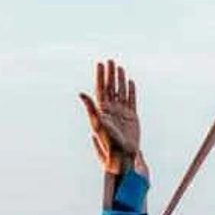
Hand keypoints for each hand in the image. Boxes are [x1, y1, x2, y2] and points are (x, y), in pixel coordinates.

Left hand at [79, 59, 139, 174]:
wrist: (123, 154)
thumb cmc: (109, 141)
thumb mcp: (97, 123)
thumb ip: (90, 107)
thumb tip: (81, 93)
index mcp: (102, 109)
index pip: (101, 89)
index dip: (100, 76)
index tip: (100, 64)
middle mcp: (112, 109)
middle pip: (111, 87)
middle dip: (110, 74)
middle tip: (109, 61)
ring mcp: (122, 112)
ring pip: (121, 91)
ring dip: (120, 79)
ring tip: (119, 68)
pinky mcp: (132, 116)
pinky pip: (132, 100)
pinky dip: (131, 91)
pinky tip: (130, 82)